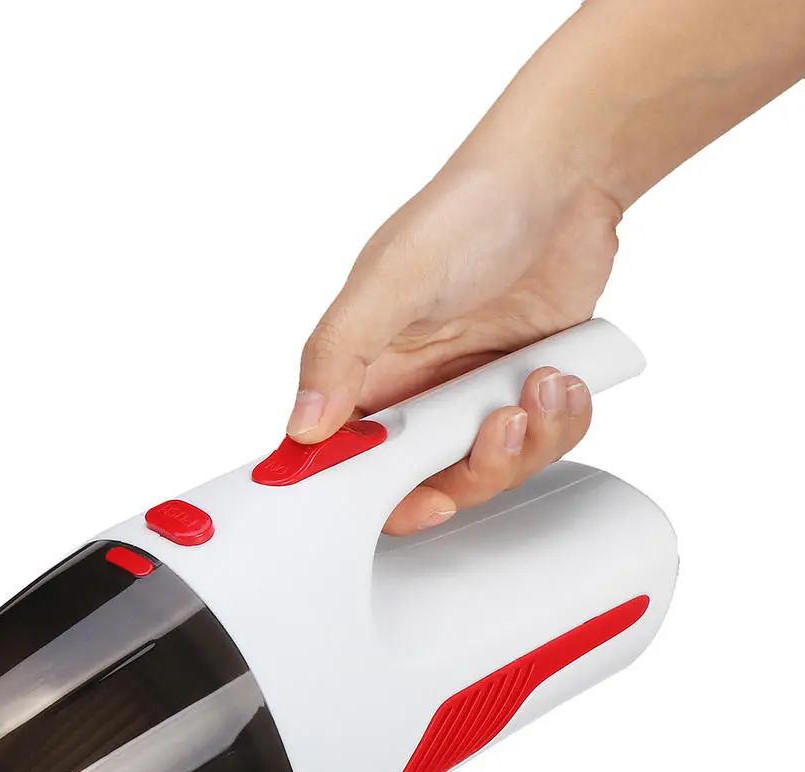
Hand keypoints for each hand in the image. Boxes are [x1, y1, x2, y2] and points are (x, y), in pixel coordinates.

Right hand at [291, 163, 622, 533]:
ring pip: (490, 471)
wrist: (563, 176)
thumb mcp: (391, 278)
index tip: (416, 499)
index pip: (350, 462)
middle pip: (428, 484)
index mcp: (364, 372)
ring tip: (541, 385)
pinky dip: (560, 422)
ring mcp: (470, 395)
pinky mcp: (521, 390)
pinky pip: (542, 444)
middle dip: (471, 472)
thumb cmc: (468, 210)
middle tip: (496, 432)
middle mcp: (414, 392)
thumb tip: (303, 424)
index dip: (377, 498)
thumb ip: (339, 352)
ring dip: (528, 443)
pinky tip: (562, 378)